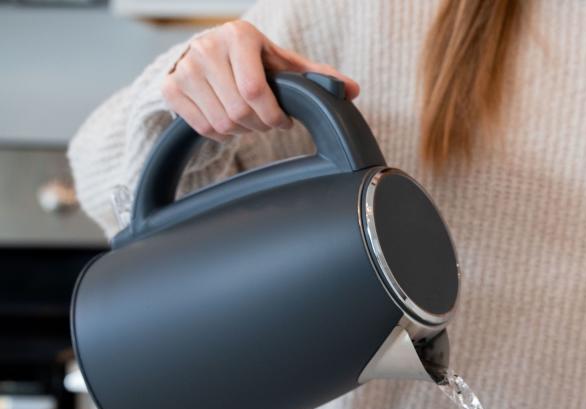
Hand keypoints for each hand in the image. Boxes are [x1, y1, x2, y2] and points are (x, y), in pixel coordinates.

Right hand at [161, 20, 359, 141]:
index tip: (282, 119)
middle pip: (239, 111)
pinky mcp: (170, 88)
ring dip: (241, 130)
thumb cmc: (252, 59)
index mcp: (239, 35)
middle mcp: (206, 47)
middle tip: (265, 121)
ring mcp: (184, 68)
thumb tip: (352, 90)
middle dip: (259, 125)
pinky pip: (202, 127)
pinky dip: (220, 134)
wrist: (207, 52)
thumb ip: (317, 76)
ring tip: (247, 118)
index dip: (273, 115)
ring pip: (221, 122)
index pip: (255, 91)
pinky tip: (227, 120)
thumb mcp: (282, 62)